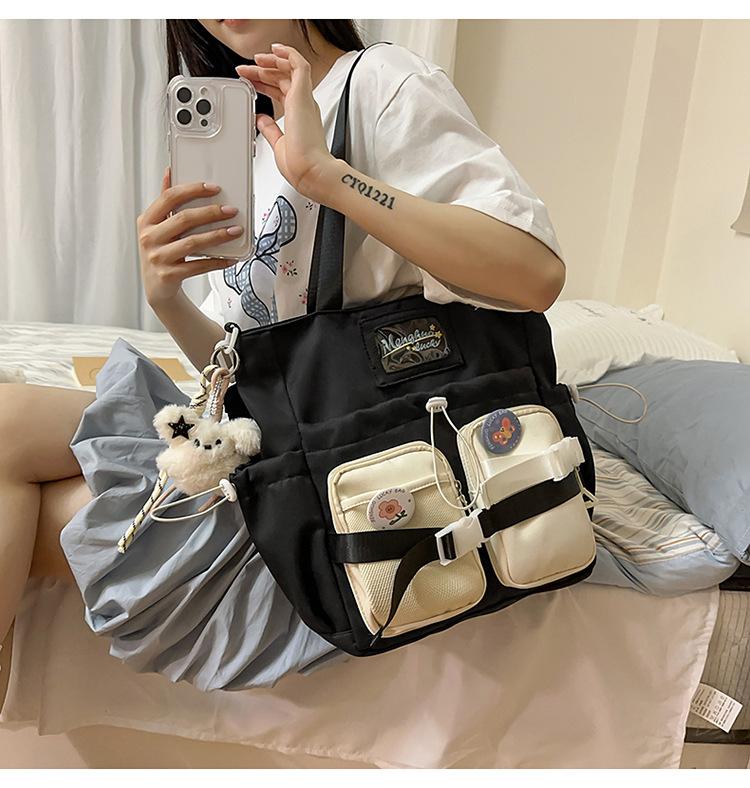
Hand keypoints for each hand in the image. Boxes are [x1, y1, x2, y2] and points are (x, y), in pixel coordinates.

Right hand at [137, 168, 243, 305]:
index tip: (214, 188)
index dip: (192, 190)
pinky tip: (231, 258)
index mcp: (146, 221)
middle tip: (231, 210)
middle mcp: (149, 238)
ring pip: (193, 242)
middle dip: (211, 212)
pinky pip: (198, 266)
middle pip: (184, 219)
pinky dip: (217, 261)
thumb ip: (165, 203)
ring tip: (236, 231)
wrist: (157, 289)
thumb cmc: (161, 252)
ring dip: (218, 236)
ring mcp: (158, 258)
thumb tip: (170, 171)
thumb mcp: (157, 228)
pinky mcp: (169, 276)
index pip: (169, 198)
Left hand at [236, 43, 335, 201]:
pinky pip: (299, 65)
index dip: (264, 84)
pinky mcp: (303, 95)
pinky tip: (276, 50)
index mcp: (299, 117)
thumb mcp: (278, 144)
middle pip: (282, 78)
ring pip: (290, 69)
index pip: (281, 91)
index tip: (250, 83)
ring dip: (272, 61)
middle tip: (246, 70)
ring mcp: (304, 100)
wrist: (310, 171)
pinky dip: (288, 54)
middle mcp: (303, 106)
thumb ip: (270, 130)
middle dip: (262, 71)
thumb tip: (261, 120)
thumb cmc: (300, 165)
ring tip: (256, 59)